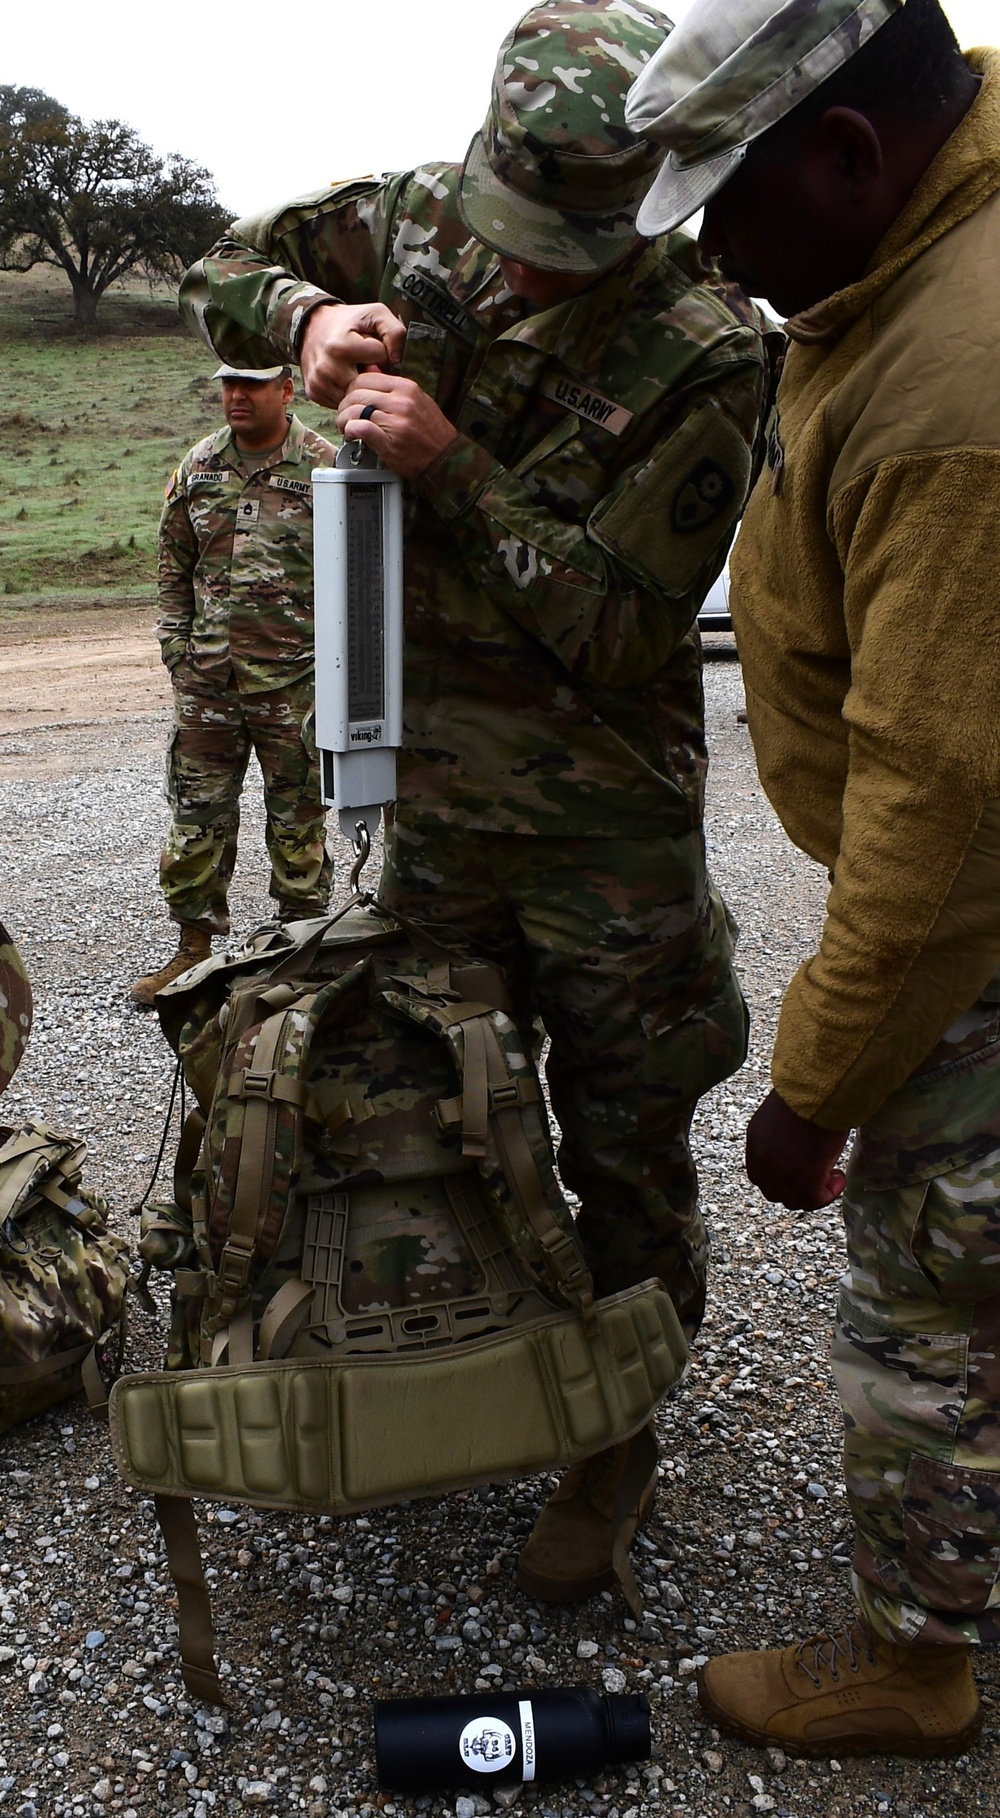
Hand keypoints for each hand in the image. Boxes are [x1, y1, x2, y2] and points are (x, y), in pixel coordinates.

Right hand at [299, 302, 406, 407]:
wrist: (312, 326)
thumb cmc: (348, 321)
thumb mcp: (375, 313)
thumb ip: (394, 331)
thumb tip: (397, 360)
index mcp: (340, 347)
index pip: (380, 357)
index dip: (381, 351)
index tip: (370, 344)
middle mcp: (327, 367)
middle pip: (368, 383)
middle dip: (373, 371)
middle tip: (366, 359)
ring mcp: (319, 382)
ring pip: (356, 396)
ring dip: (361, 385)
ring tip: (355, 367)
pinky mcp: (314, 393)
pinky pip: (342, 401)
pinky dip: (347, 392)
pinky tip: (345, 377)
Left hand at [338, 372, 458, 478]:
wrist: (446, 459)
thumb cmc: (431, 432)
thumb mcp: (416, 400)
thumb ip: (391, 386)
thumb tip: (369, 369)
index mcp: (406, 387)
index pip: (365, 378)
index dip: (352, 389)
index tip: (352, 400)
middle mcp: (401, 401)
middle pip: (356, 393)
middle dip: (344, 405)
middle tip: (345, 416)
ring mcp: (395, 421)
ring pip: (354, 410)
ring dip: (344, 420)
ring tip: (347, 427)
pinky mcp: (389, 441)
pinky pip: (360, 428)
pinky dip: (350, 431)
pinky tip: (352, 435)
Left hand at [745, 1089, 848, 1210]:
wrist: (819, 1091)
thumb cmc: (809, 1092)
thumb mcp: (786, 1113)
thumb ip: (784, 1133)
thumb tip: (800, 1143)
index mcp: (756, 1140)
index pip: (759, 1173)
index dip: (780, 1178)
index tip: (801, 1169)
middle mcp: (762, 1160)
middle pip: (774, 1191)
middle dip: (796, 1188)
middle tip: (819, 1176)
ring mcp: (780, 1172)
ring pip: (794, 1199)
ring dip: (814, 1193)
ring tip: (832, 1177)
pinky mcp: (802, 1180)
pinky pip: (814, 1199)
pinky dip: (828, 1194)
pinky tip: (839, 1179)